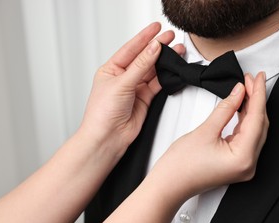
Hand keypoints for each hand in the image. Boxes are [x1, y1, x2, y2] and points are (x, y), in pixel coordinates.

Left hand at [80, 22, 184, 156]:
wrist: (108, 137)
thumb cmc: (102, 113)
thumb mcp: (121, 84)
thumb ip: (140, 66)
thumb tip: (152, 49)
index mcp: (111, 69)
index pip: (130, 49)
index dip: (144, 37)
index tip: (156, 28)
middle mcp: (123, 78)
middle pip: (143, 58)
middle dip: (157, 47)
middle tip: (170, 37)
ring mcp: (135, 88)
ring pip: (152, 71)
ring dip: (163, 62)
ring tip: (176, 52)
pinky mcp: (145, 99)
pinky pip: (157, 84)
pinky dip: (165, 77)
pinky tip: (171, 69)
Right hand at [150, 72, 268, 198]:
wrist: (169, 185)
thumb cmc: (181, 166)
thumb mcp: (205, 130)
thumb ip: (226, 108)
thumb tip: (239, 92)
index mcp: (243, 158)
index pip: (257, 119)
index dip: (258, 94)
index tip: (258, 78)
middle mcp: (248, 164)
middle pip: (259, 124)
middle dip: (256, 100)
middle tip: (251, 80)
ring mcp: (243, 165)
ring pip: (254, 130)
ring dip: (251, 109)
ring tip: (246, 89)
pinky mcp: (237, 163)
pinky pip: (246, 137)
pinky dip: (245, 121)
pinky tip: (242, 107)